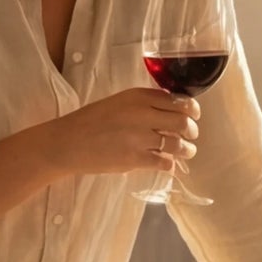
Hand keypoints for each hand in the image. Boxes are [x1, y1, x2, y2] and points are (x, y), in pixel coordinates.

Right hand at [41, 87, 197, 185]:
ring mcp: (140, 137)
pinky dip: (170, 164)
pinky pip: (164, 162)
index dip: (191, 109)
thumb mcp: (119, 103)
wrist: (67, 142)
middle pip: (183, 122)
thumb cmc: (91, 122)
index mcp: (138, 96)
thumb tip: (172, 112)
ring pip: (178, 144)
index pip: (177, 100)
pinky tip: (168, 164)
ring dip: (186, 149)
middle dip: (192, 130)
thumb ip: (144, 105)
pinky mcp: (135, 159)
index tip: (194, 115)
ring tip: (186, 151)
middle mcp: (142, 114)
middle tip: (191, 135)